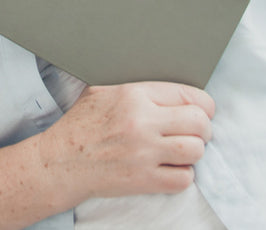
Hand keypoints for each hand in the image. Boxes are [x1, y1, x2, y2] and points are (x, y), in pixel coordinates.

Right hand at [38, 82, 213, 201]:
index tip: (203, 111)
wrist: (62, 161)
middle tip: (197, 132)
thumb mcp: (103, 90)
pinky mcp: (144, 180)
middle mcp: (143, 122)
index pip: (188, 94)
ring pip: (195, 150)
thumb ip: (136, 86)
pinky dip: (183, 175)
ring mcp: (144, 153)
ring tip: (183, 150)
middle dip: (204, 128)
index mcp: (134, 94)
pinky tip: (172, 168)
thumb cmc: (82, 124)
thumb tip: (166, 87)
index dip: (203, 104)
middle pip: (199, 122)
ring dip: (194, 152)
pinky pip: (183, 179)